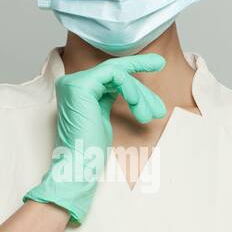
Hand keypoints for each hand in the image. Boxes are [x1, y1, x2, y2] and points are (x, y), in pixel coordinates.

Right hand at [22, 53, 166, 223]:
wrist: (79, 167)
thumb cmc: (91, 151)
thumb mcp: (103, 117)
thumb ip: (110, 98)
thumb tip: (132, 87)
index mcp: (77, 90)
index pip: (111, 76)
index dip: (136, 71)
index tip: (159, 64)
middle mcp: (71, 83)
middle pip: (115, 74)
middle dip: (141, 90)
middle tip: (159, 108)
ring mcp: (73, 83)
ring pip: (117, 73)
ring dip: (138, 94)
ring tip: (149, 114)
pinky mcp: (80, 86)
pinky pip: (114, 75)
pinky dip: (130, 88)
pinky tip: (138, 105)